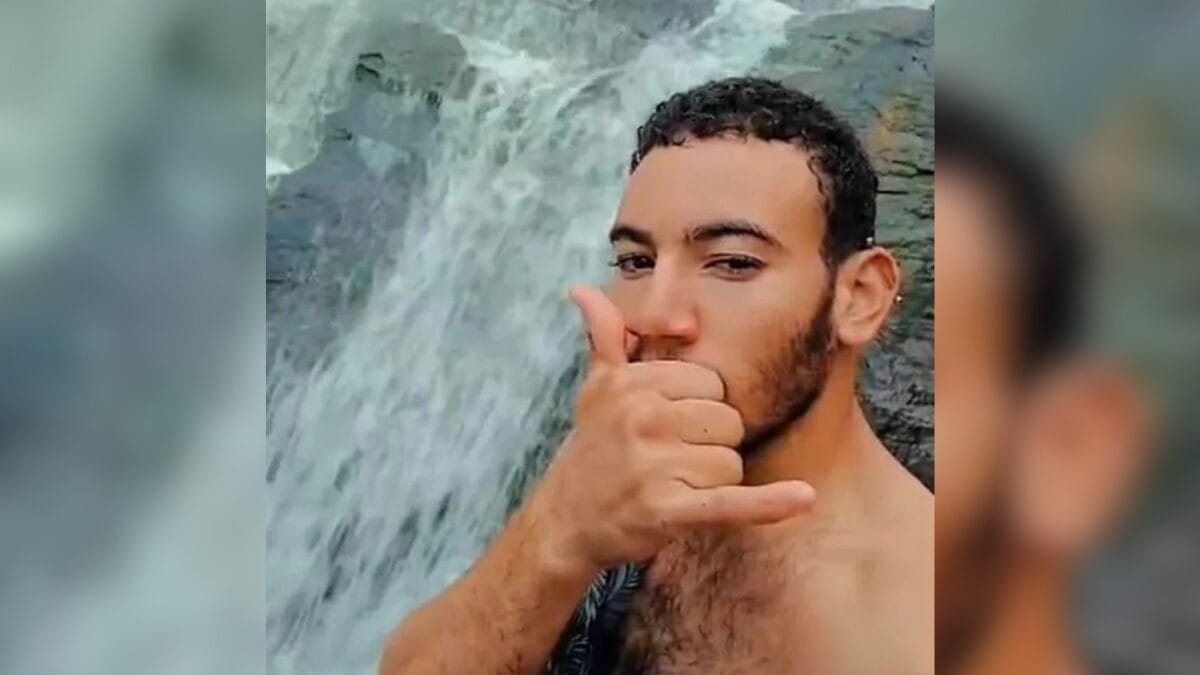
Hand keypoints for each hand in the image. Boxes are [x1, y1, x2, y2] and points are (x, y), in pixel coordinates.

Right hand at [527, 285, 815, 574]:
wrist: (567, 521)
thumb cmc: (593, 449)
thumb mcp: (596, 388)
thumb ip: (606, 335)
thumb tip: (583, 289)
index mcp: (633, 384)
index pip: (711, 384)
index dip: (698, 408)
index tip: (668, 427)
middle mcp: (643, 419)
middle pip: (727, 422)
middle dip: (708, 444)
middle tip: (669, 461)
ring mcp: (655, 466)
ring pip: (731, 463)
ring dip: (711, 482)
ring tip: (671, 486)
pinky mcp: (669, 511)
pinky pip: (732, 501)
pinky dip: (770, 504)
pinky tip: (803, 498)